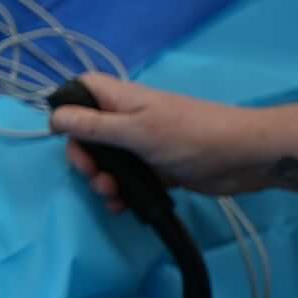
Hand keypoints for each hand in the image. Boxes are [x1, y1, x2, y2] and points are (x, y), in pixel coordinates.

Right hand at [56, 74, 284, 204]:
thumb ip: (94, 126)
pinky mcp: (159, 168)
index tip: (63, 135)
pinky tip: (124, 207)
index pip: (82, 90)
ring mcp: (144, 144)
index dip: (67, 108)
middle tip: (93, 175)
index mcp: (122, 99)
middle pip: (89, 132)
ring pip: (109, 160)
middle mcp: (129, 118)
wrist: (244, 158)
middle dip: (85, 157)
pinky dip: (123, 193)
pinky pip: (130, 179)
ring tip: (112, 196)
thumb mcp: (136, 131)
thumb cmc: (189, 137)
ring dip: (103, 180)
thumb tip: (54, 117)